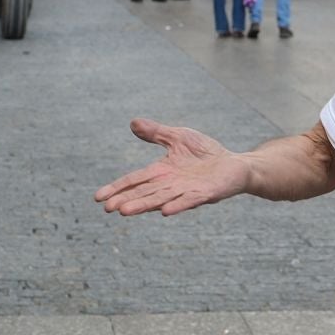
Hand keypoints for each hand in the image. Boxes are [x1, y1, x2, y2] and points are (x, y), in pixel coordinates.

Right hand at [94, 118, 248, 216]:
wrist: (235, 165)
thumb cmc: (205, 153)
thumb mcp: (178, 137)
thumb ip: (156, 133)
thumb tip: (133, 123)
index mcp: (162, 172)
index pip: (135, 181)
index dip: (118, 188)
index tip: (98, 197)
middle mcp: (171, 185)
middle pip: (144, 193)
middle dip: (127, 200)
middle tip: (108, 208)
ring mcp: (187, 190)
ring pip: (161, 199)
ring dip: (144, 205)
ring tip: (125, 212)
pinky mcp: (205, 193)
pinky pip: (189, 200)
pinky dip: (178, 205)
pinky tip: (165, 212)